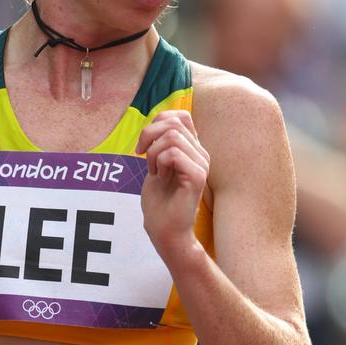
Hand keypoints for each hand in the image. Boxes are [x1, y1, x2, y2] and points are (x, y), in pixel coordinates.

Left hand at [136, 110, 209, 258]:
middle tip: (143, 158)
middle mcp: (201, 153)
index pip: (180, 116)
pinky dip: (159, 164)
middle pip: (173, 123)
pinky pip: (174, 154)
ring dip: (153, 153)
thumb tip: (155, 121)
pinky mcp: (198, 177)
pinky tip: (160, 178)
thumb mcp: (155, 164)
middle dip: (149, 136)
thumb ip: (159, 142)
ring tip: (155, 172)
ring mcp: (202, 164)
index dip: (157, 121)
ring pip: (172, 137)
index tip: (144, 145)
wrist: (164, 229)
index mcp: (192, 148)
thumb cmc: (159, 200)